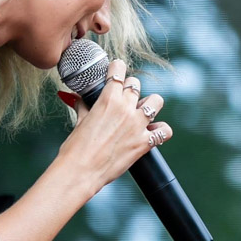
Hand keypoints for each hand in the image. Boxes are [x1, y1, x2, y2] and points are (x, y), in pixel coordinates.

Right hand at [58, 60, 170, 194]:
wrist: (81, 171)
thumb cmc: (75, 148)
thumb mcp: (79, 122)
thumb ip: (83, 106)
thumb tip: (78, 99)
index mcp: (108, 99)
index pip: (119, 70)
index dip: (117, 69)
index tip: (116, 71)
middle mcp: (126, 108)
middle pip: (136, 85)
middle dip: (130, 90)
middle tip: (124, 101)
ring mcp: (137, 125)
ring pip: (156, 101)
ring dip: (150, 104)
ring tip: (142, 113)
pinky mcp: (144, 143)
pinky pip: (164, 131)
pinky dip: (161, 131)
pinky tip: (153, 133)